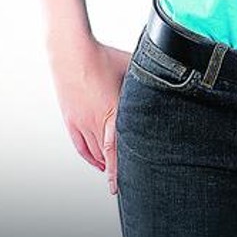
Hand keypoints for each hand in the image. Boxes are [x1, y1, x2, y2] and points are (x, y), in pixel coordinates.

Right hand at [48, 37, 132, 196]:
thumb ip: (145, 79)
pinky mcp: (71, 119)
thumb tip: (165, 79)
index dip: (120, 170)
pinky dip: (89, 157)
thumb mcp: (131, 66)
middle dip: (116, 170)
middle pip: (107, 155)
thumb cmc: (102, 56)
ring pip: (93, 153)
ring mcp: (81, 121)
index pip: (117, 148)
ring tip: (115, 173)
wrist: (71, 51)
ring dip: (104, 165)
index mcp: (113, 109)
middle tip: (126, 183)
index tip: (122, 186)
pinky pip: (80, 145)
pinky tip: (97, 162)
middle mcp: (96, 120)